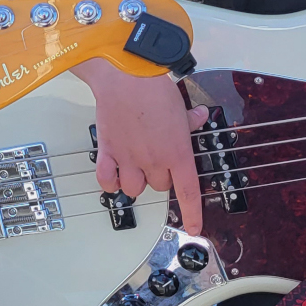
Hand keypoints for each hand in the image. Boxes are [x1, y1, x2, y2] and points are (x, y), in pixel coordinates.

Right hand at [75, 60, 210, 235]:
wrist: (125, 78)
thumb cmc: (153, 89)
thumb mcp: (181, 106)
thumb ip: (190, 120)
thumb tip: (199, 117)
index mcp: (177, 152)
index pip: (188, 192)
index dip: (193, 214)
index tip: (194, 228)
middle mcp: (154, 160)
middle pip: (160, 187)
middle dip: (160, 177)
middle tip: (158, 161)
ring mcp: (129, 158)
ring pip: (134, 188)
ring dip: (136, 182)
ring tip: (136, 168)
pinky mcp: (108, 151)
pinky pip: (107, 179)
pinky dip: (109, 182)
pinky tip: (113, 176)